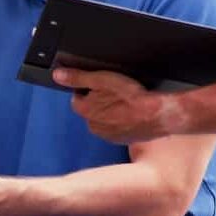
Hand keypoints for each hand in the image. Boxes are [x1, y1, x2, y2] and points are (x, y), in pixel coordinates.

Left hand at [53, 68, 181, 143]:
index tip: (100, 84)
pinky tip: (133, 113)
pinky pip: (118, 128)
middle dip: (100, 101)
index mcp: (85, 111)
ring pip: (105, 119)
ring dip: (112, 112)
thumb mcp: (102, 79)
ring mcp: (108, 136)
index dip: (87, 88)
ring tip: (127, 102)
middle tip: (116, 92)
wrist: (158, 115)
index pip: (77, 97)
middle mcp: (93, 126)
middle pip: (91, 109)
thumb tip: (57, 75)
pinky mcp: (123, 140)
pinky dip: (123, 121)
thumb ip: (77, 77)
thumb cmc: (132, 97)